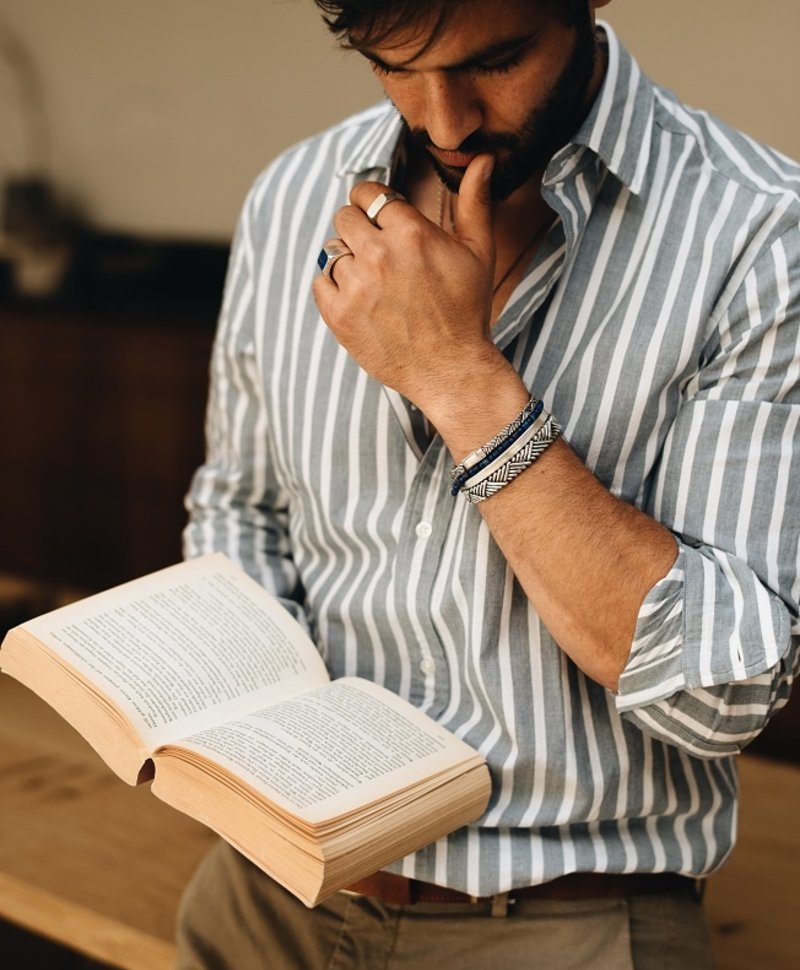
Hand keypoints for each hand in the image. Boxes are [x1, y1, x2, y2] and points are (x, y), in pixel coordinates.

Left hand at [312, 154, 500, 414]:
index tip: (381, 220)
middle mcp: (379, 255)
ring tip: (375, 284)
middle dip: (359, 230)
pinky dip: (334, 288)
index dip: (373, 205)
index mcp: (411, 233)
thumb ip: (474, 202)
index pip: (368, 193)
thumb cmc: (467, 311)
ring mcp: (355, 286)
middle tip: (379, 255)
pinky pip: (320, 281)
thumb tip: (482, 159)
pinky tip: (359, 300)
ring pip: (333, 250)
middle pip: (344, 217)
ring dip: (350, 262)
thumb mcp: (478, 252)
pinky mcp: (339, 315)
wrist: (451, 371)